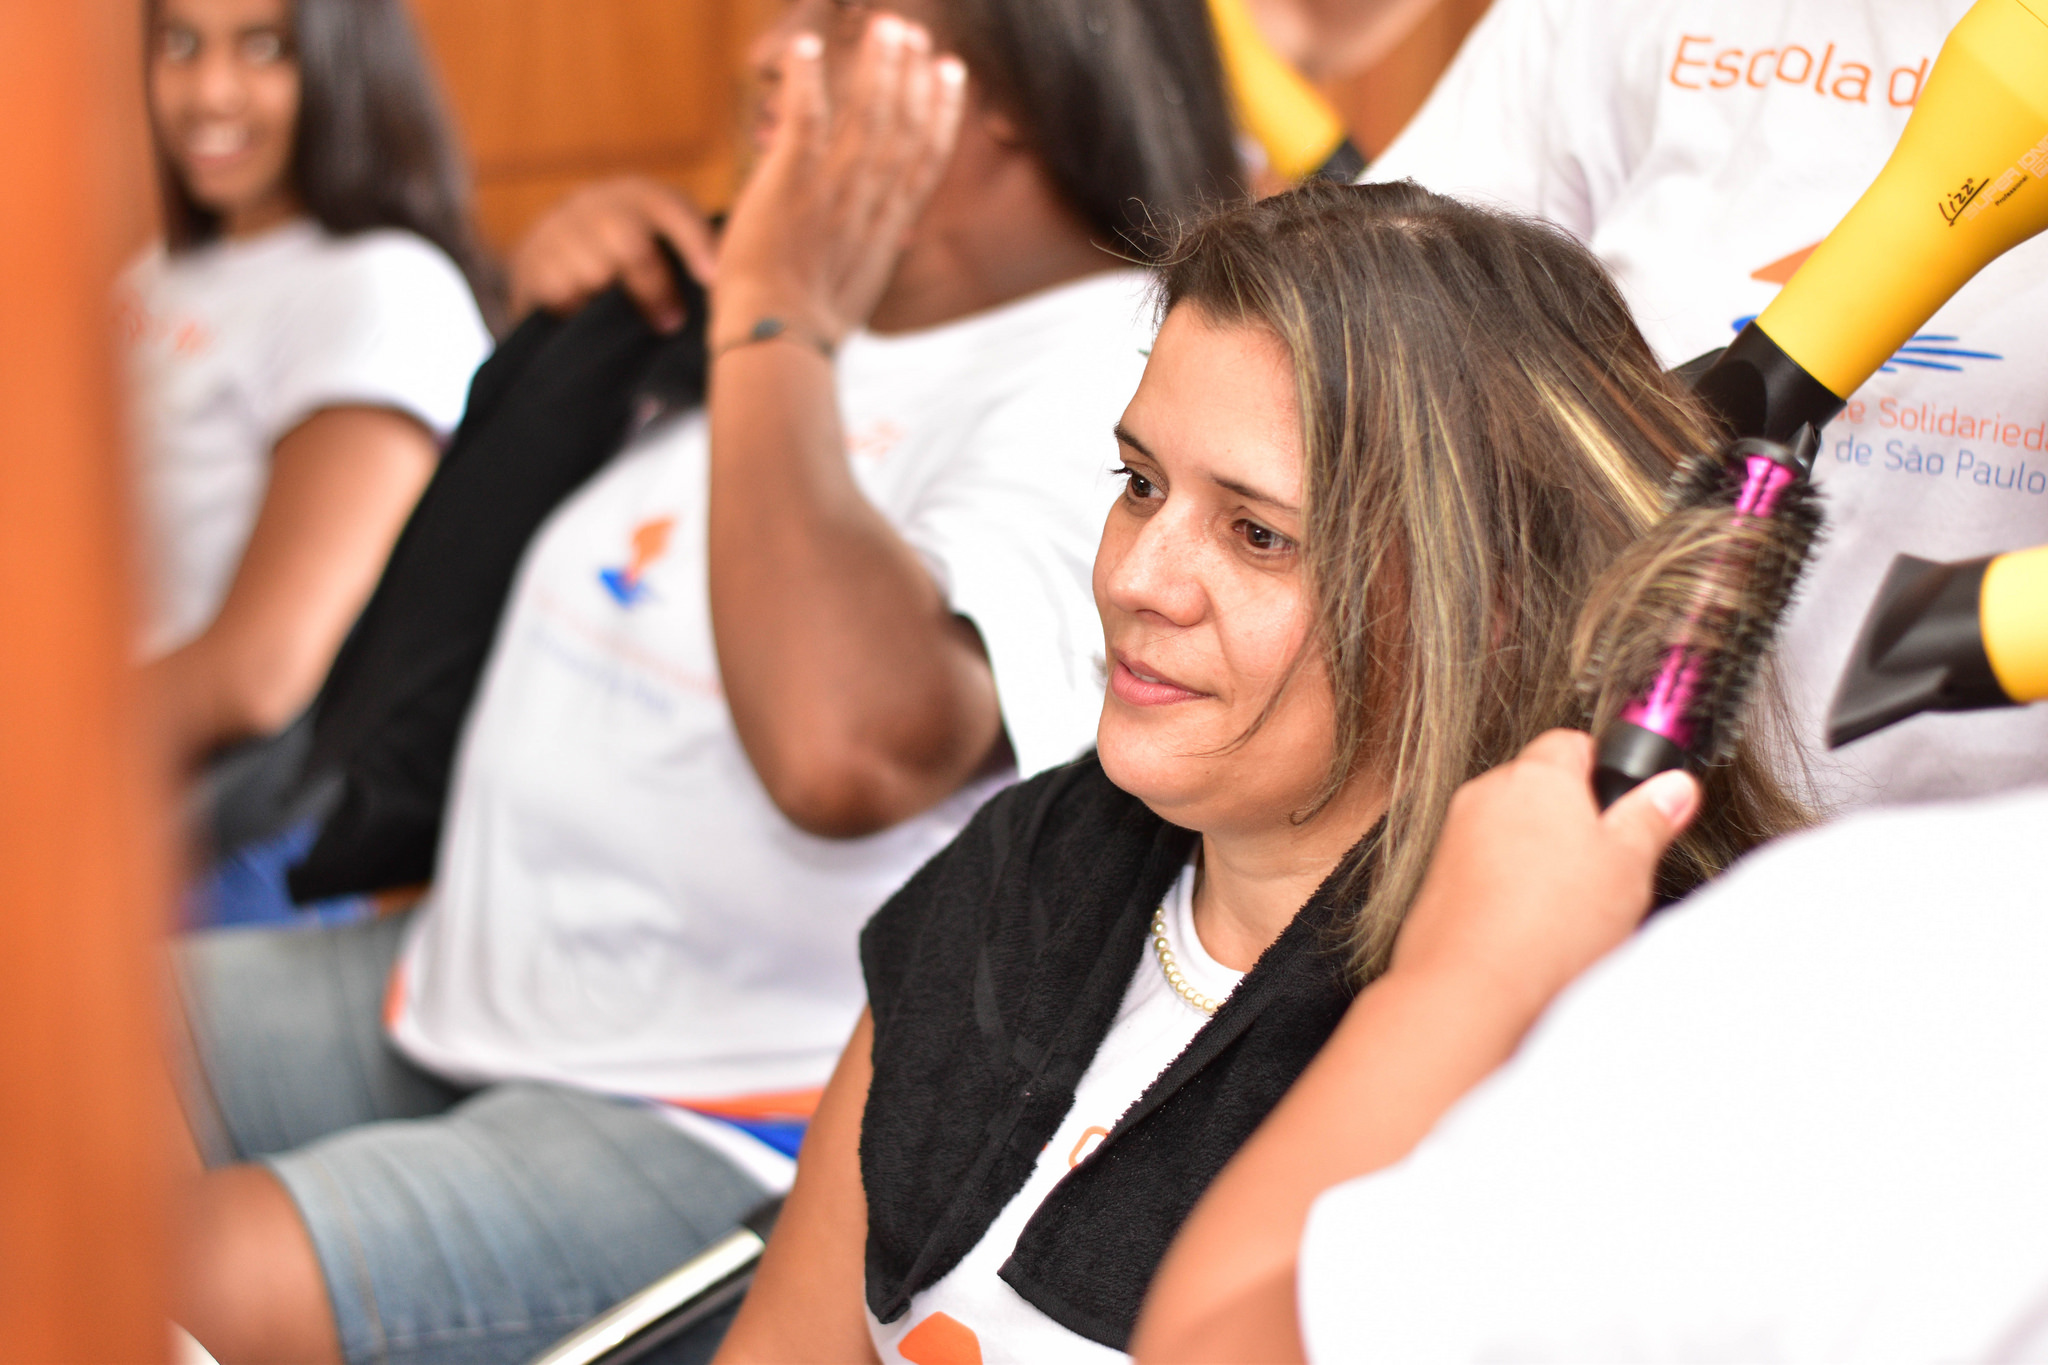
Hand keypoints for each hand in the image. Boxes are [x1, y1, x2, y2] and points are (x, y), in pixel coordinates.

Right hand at [507, 176, 718, 332]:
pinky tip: (585, 318)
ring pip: (591, 271)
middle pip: (628, 243)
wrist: (555, 246)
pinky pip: (557, 292)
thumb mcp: (665, 240)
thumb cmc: (635, 254)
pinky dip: (576, 312)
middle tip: (670, 324)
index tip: (713, 278)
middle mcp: (599, 204)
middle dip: (652, 288)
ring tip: (621, 323)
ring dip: (611, 303)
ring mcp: (561, 229)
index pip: (672, 210)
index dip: (694, 241)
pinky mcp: (531, 260)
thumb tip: (740, 282)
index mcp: (642, 196)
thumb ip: (701, 253)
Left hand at [711, 16, 967, 350]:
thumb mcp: (860, 285)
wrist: (779, 341)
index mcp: (887, 225)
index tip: (950, 72)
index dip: (942, 109)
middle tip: (911, 31)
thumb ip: (876, 247)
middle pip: (902, 124)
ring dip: (875, 65)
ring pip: (866, 114)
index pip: (925, 156)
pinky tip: (806, 46)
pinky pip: (805, 118)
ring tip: (883, 26)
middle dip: (910, 73)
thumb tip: (892, 235)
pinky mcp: (790, 183)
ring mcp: (832, 190)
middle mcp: (868, 201)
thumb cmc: (808, 324)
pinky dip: (805, 79)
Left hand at [1388, 729, 1700, 1032]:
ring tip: (1571, 907)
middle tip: (1607, 866)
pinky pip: (1485, 868)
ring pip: (1512, 831)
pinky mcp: (1439, 880)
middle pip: (1541, 789)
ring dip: (1541, 857)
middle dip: (1574, 820)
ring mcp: (1456, 837)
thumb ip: (1651, 817)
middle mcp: (1486, 796)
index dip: (1606, 773)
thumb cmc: (1549, 926)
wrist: (1471, 988)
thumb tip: (1673, 788)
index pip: (1572, 743)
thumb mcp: (1628, 866)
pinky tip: (1533, 926)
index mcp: (1535, 776)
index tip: (1628, 809)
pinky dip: (1509, 887)